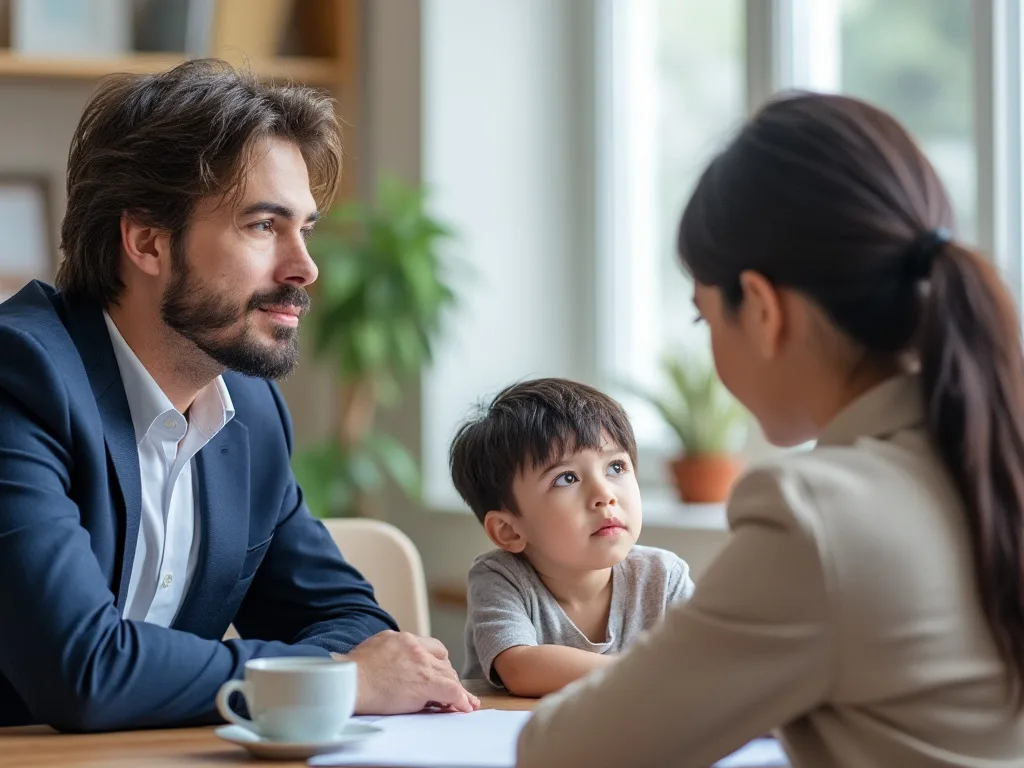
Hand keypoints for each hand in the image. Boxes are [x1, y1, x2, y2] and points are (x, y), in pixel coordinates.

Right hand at [334, 631, 480, 714]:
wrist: (347, 683)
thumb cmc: (349, 675)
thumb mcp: (369, 651)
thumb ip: (386, 653)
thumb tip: (387, 666)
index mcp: (400, 638)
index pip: (429, 646)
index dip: (435, 662)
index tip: (435, 673)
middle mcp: (414, 646)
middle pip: (441, 661)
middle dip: (446, 676)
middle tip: (449, 692)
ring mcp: (421, 663)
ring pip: (448, 675)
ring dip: (454, 689)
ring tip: (462, 703)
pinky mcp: (425, 683)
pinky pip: (451, 690)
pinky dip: (461, 699)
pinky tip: (465, 707)